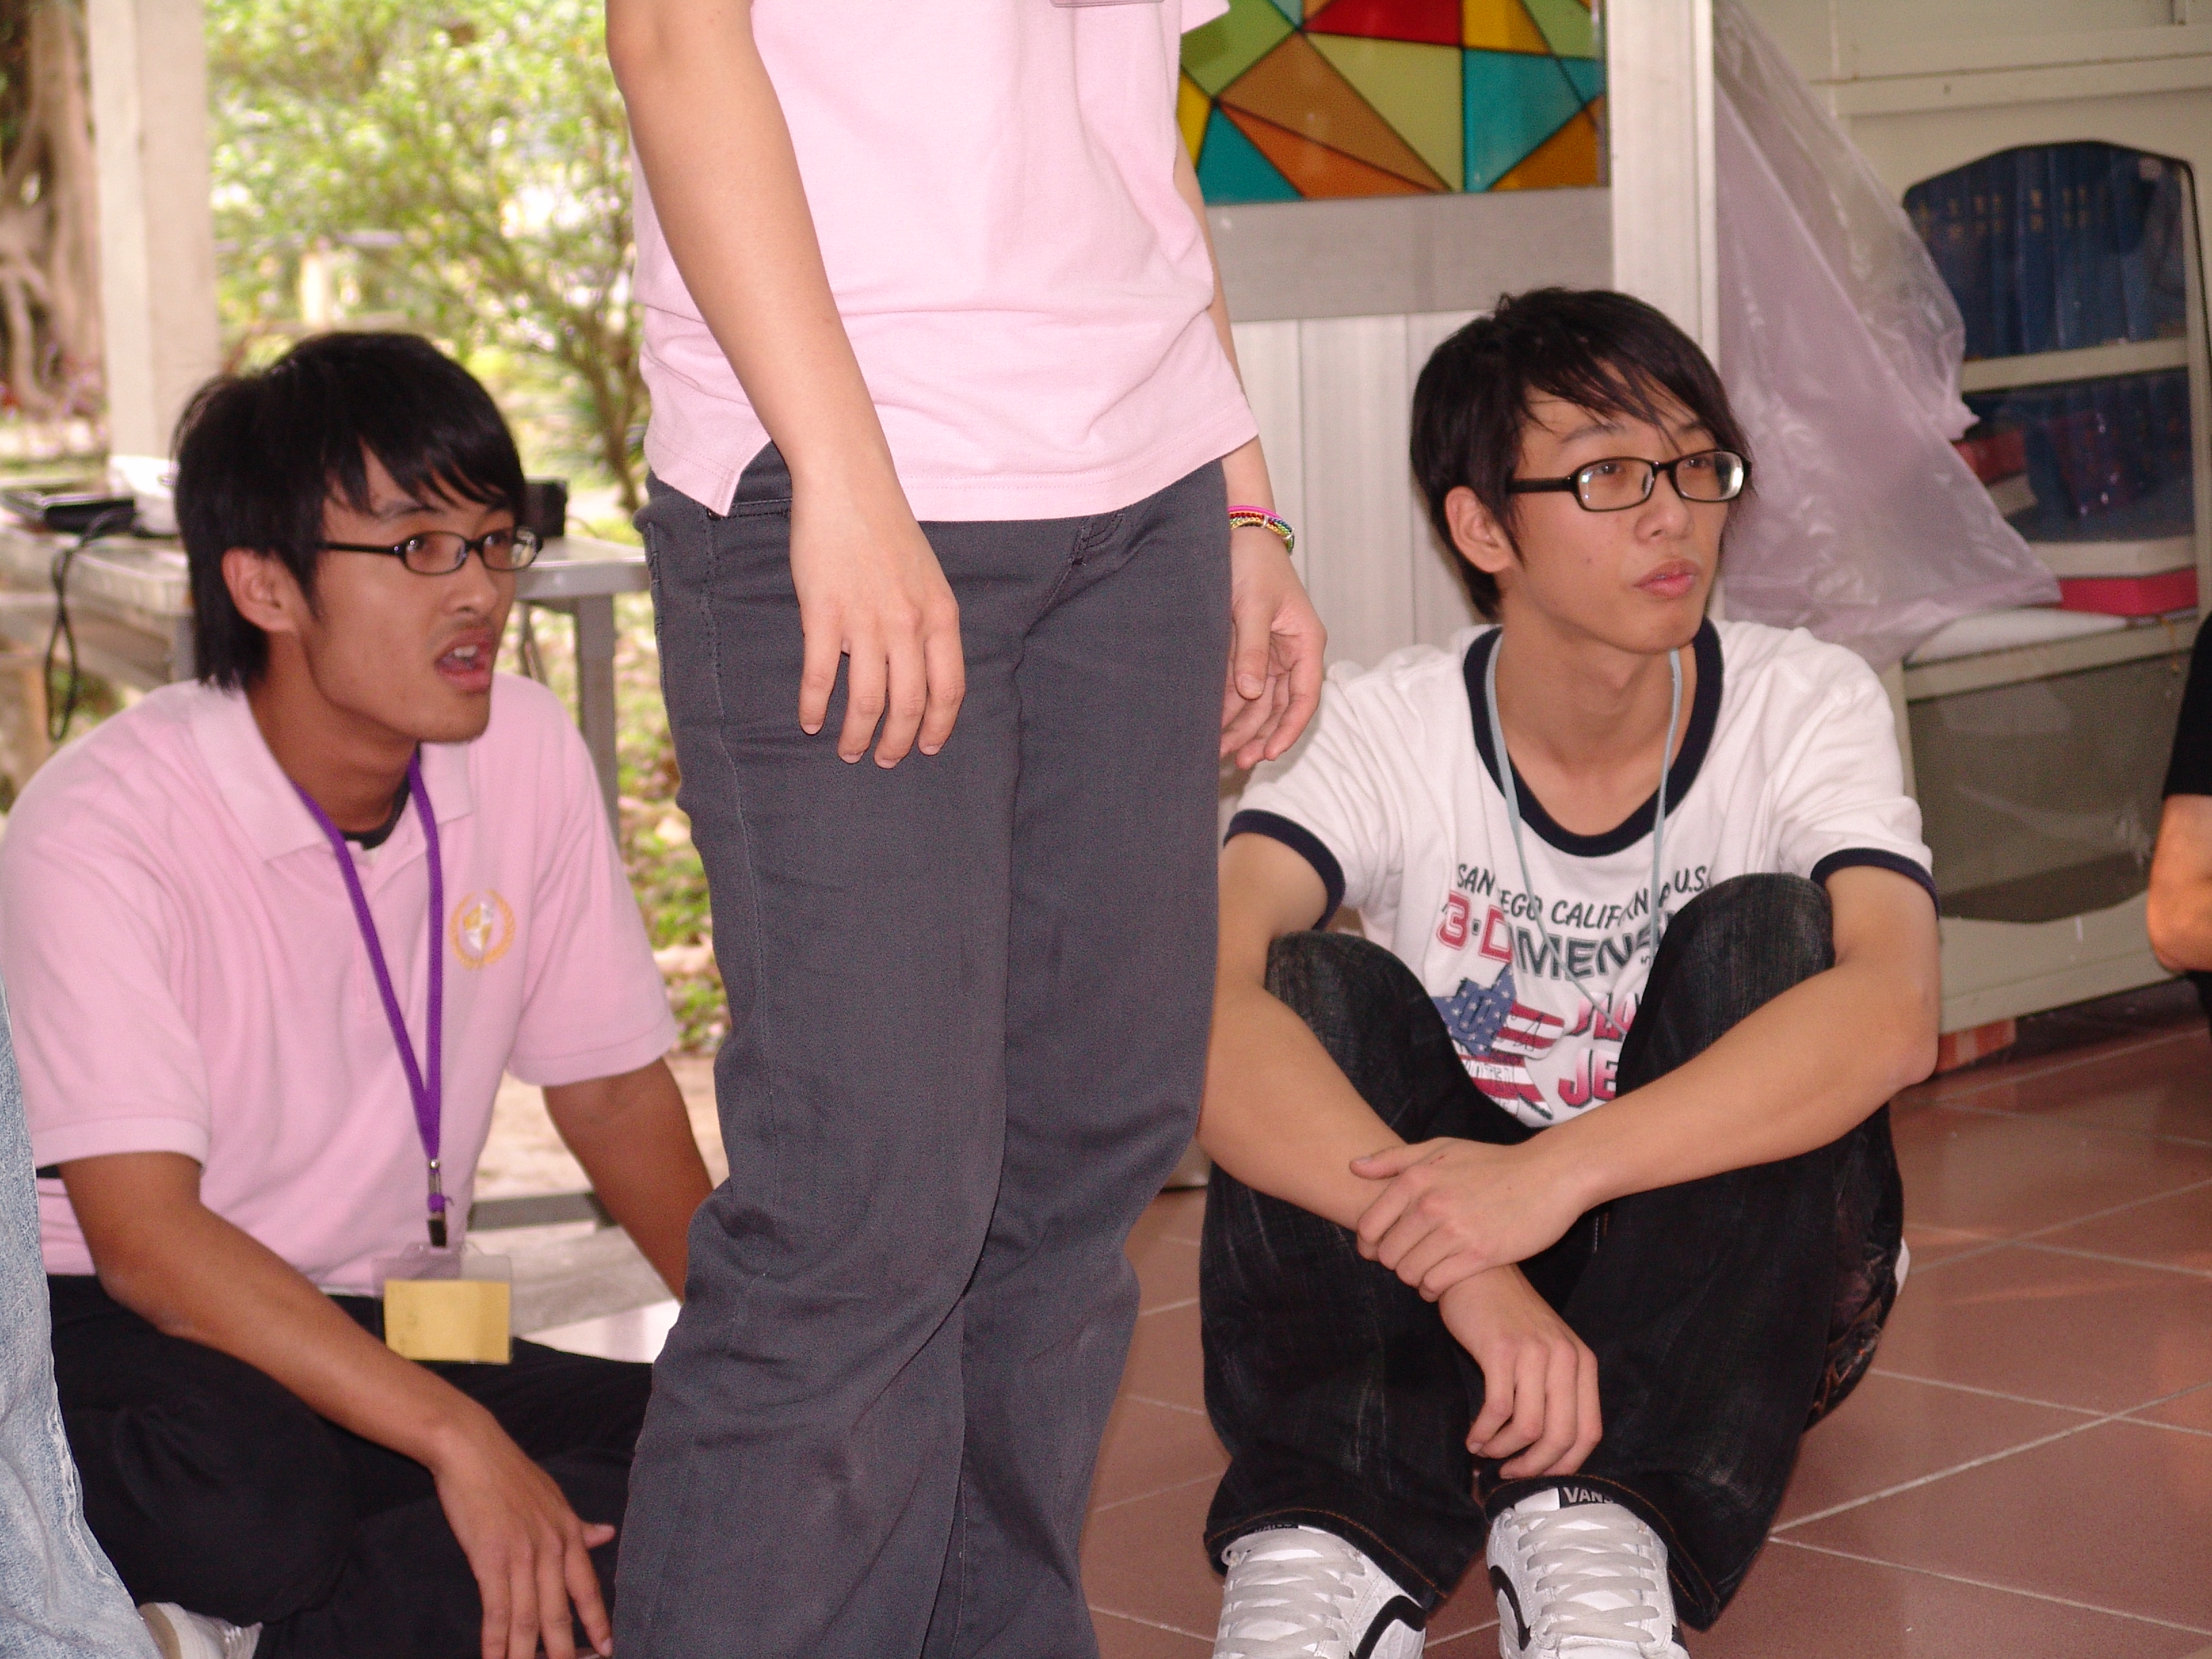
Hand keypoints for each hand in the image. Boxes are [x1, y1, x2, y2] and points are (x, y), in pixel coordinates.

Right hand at [428, 1406, 617, 1658]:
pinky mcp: (490, 1558)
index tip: (608, 1649)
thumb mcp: (554, 1497)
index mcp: (568, 1533)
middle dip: (564, 1651)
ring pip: (528, 1618)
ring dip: (527, 1656)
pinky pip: (497, 1609)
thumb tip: (606, 1535)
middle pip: (559, 1612)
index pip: (587, 1587)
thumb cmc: (510, 1474)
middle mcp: (551, 1547)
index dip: (597, 1621)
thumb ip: (578, 1525)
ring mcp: (521, 1555)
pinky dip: (495, 1641)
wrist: (474, 1450)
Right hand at [788, 468, 964, 766]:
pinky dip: (814, 706)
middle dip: (897, 742)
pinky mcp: (824, 613)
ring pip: (867, 700)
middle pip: (908, 705)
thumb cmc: (888, 531)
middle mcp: (909, 624)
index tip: (927, 748)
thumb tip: (917, 671)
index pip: (949, 690)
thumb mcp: (929, 579)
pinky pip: (821, 676)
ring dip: (857, 735)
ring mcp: (866, 620)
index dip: (938, 726)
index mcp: (940, 616)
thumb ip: (928, 624)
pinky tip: (810, 722)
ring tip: (849, 751)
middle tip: (884, 760)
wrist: (850, 486)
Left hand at [1221, 524, 1324, 767]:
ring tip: (1220, 751)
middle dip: (1258, 735)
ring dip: (1242, 726)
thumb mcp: (1251, 606)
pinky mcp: (1248, 649)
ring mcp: (1270, 653)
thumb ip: (1252, 650)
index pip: (1305, 698)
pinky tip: (1213, 725)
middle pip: (1279, 706)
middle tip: (1236, 761)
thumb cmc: (1252, 562)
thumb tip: (1251, 693)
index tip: (1269, 753)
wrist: (1236, 532)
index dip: (1289, 729)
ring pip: (1260, 701)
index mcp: (1306, 643)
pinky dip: (1229, 706)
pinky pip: (1242, 686)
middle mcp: (1292, 653)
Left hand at [1351, 1137, 1583, 1297]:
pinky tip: (1439, 1282)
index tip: (1379, 1248)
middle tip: (1407, 1260)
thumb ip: (1395, 1159)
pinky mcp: (1480, 1255)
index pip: (1369, 1226)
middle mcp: (1430, 1204)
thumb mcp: (1442, 1148)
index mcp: (1416, 1179)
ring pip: (1409, 1272)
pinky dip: (1432, 1289)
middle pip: (1387, 1254)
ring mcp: (1455, 1231)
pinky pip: (1436, 1284)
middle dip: (1392, 1262)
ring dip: (1413, 1278)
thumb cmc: (1492, 1162)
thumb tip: (1353, 1166)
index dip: (1368, 1244)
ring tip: (1424, 1272)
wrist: (1549, 1175)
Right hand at [1439, 1268, 1600, 1478]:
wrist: (1478, 1273)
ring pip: (1528, 1427)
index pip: (1588, 1432)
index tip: (1541, 1476)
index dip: (1565, 1464)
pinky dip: (1484, 1431)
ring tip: (1485, 1451)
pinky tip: (1473, 1436)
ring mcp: (1534, 1353)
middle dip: (1534, 1466)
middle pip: (1561, 1435)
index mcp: (1582, 1362)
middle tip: (1510, 1473)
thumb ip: (1555, 1389)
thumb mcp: (1547, 1348)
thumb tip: (1543, 1450)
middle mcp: (1565, 1358)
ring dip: (1503, 1450)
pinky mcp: (1501, 1351)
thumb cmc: (1508, 1316)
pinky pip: (1498, 1408)